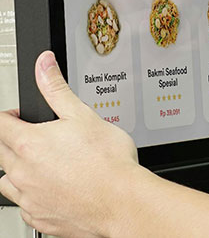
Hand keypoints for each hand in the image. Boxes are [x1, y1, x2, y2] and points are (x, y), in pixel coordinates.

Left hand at [0, 51, 140, 236]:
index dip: (9, 116)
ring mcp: (28, 198)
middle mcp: (21, 172)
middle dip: (12, 141)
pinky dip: (32, 196)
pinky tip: (53, 189)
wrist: (122, 201)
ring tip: (44, 165)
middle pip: (0, 152)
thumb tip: (43, 64)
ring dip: (18, 170)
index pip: (0, 124)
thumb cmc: (108, 162)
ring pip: (7, 181)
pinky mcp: (38, 218)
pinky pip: (23, 205)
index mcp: (29, 143)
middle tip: (36, 138)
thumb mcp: (84, 115)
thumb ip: (57, 89)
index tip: (19, 117)